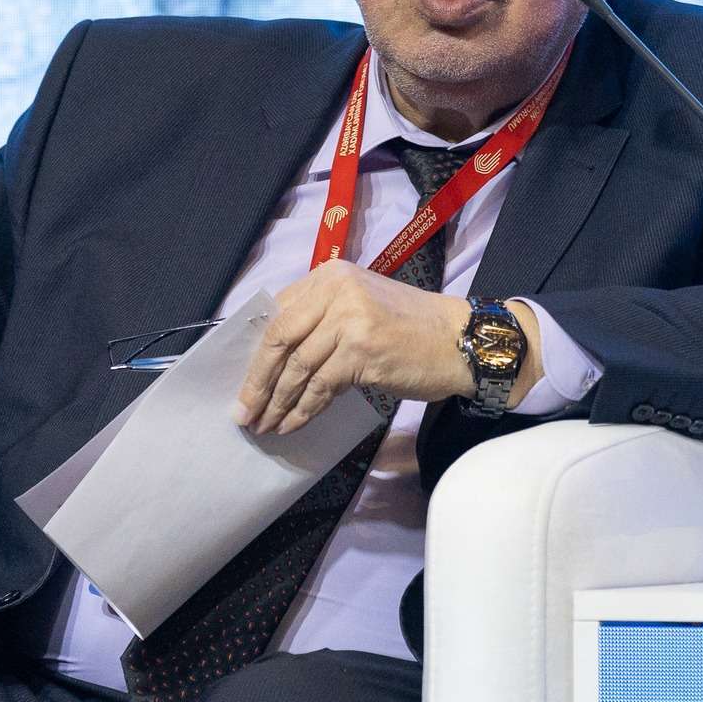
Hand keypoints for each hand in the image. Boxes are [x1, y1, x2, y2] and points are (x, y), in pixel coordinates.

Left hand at [233, 260, 541, 434]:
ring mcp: (349, 319)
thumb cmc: (410, 329)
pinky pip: (320, 387)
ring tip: (264, 425)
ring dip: (277, 402)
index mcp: (329, 276)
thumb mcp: (360, 306)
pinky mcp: (362, 350)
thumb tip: (274, 359)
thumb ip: (321, 319)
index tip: (242, 381)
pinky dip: (303, 410)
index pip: (277, 314)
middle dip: (257, 381)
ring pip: (297, 367)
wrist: (460, 341)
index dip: (255, 352)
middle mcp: (336, 290)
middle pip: (279, 339)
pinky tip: (293, 425)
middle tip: (243, 413)